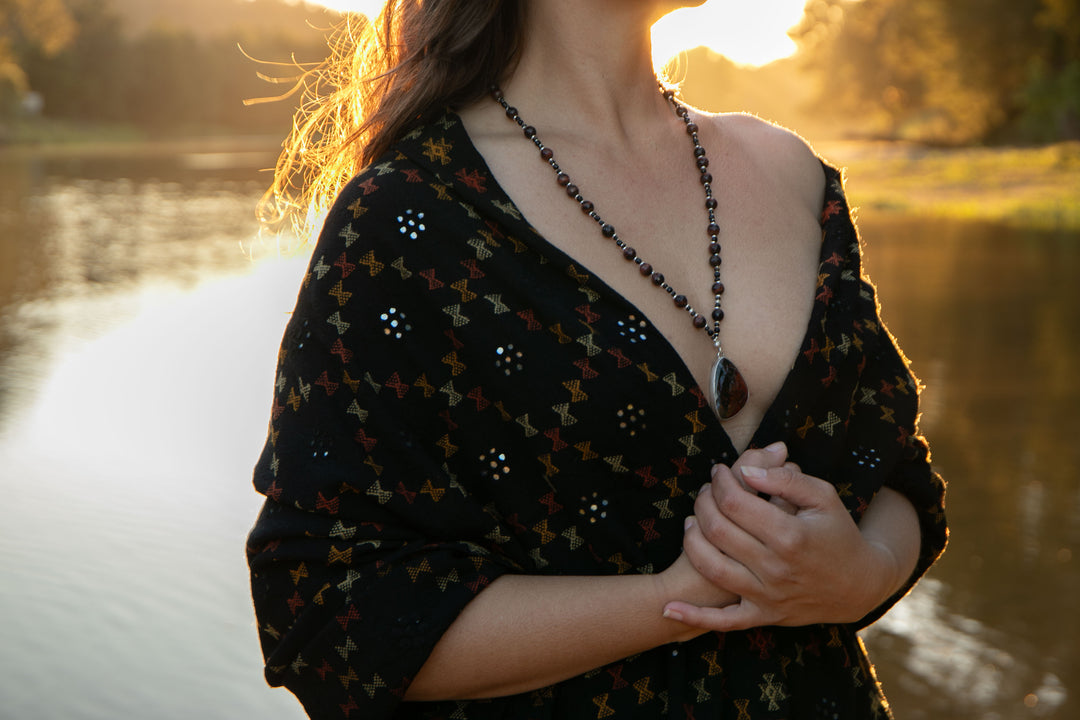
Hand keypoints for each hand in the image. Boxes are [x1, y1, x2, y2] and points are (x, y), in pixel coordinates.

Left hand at [665, 456, 901, 630]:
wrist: (859, 585)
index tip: (718, 471)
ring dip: (691, 541)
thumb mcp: (823, 497)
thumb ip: (786, 479)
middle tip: (705, 491)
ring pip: (711, 566)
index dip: (719, 481)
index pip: (735, 502)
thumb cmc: (838, 533)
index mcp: (790, 535)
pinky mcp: (763, 615)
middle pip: (718, 529)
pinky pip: (724, 622)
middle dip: (702, 503)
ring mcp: (767, 595)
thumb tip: (747, 470)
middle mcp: (775, 567)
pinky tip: (669, 608)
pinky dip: (694, 617)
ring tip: (691, 522)